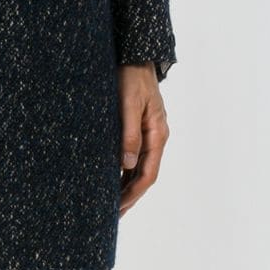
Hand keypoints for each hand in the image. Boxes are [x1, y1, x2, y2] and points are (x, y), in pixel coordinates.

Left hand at [117, 62, 169, 216]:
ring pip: (139, 165)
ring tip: (112, 202)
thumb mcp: (129, 104)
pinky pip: (133, 153)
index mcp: (158, 133)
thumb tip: (127, 164)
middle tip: (114, 215)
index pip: (148, 173)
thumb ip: (129, 133)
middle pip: (144, 173)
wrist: (134, 55)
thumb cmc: (131, 77)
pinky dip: (124, 168)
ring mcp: (148, 131)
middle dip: (130, 195)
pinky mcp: (138, 125)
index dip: (134, 193)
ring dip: (127, 184)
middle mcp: (156, 136)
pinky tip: (113, 176)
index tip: (120, 208)